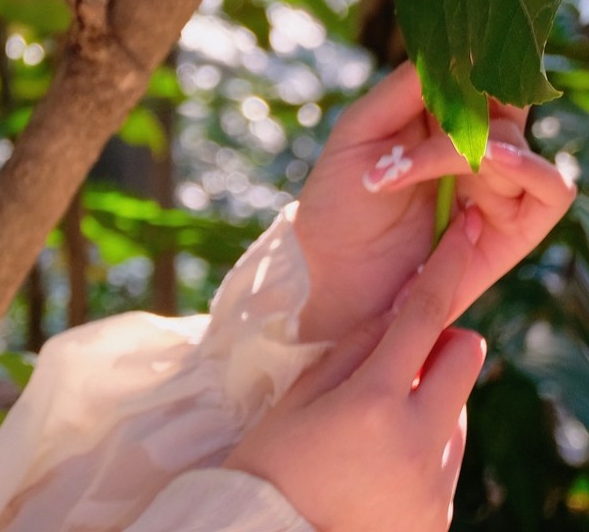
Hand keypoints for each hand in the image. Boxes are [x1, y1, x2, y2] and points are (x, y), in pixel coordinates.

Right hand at [225, 211, 485, 531]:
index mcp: (375, 401)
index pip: (425, 316)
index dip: (447, 268)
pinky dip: (424, 443)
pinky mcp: (439, 516)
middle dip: (441, 341)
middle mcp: (417, 442)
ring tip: (373, 421)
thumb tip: (394, 308)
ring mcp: (434, 484)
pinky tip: (378, 459)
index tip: (463, 235)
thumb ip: (353, 346)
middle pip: (465, 357)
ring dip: (429, 397)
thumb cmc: (272, 463)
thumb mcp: (301, 394)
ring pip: (458, 409)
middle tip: (398, 351)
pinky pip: (447, 458)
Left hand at [293, 61, 575, 343]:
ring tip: (438, 156)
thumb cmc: (339, 202)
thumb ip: (404, 89)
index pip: (476, 71)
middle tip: (435, 114)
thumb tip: (448, 49)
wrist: (336, 278)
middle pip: (506, 101)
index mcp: (437, 115)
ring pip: (515, 143)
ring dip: (479, 144)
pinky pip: (551, 192)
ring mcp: (498, 186)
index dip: (472, 58)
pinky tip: (490, 162)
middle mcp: (474, 146)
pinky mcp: (515, 229)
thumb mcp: (360, 132)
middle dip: (476, 100)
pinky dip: (530, 170)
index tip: (453, 52)